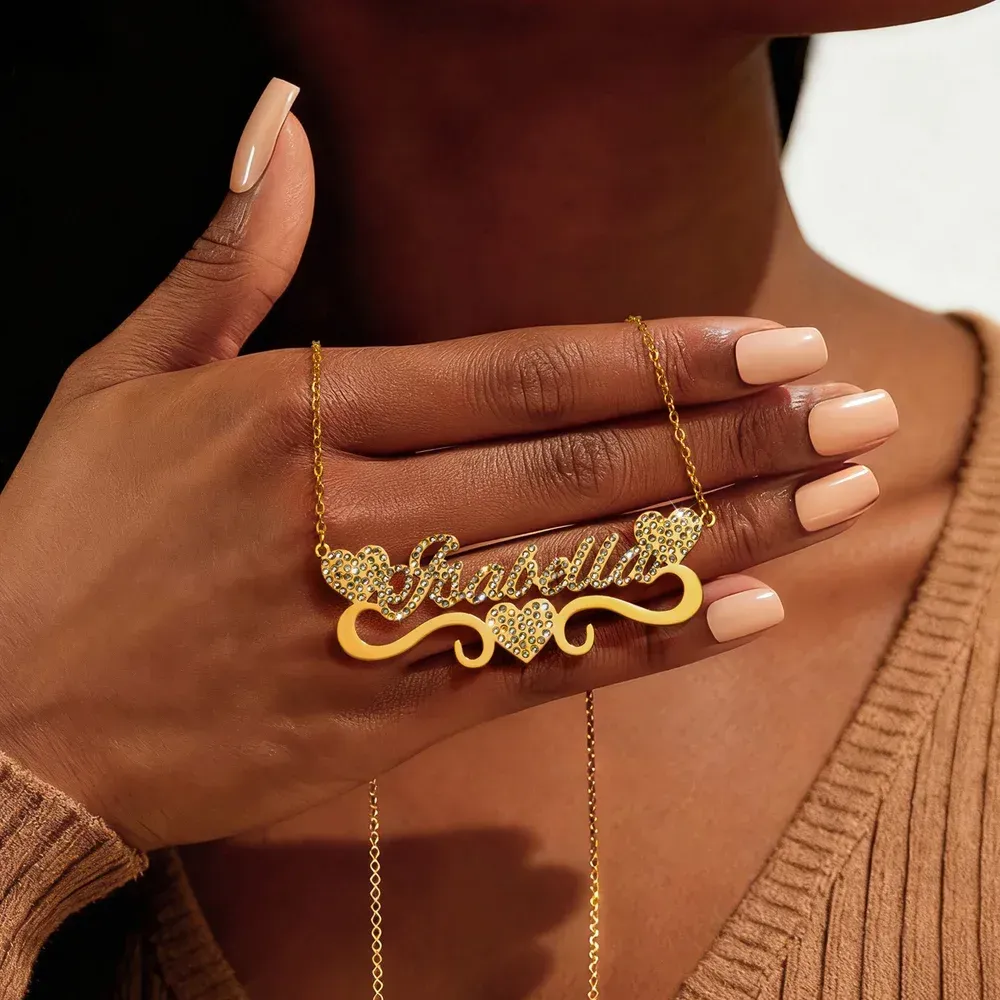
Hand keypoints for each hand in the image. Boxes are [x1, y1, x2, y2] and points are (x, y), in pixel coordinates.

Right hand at [0, 112, 893, 850]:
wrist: (10, 720)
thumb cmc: (65, 544)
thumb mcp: (122, 379)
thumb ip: (226, 257)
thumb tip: (277, 126)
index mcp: (304, 415)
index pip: (526, 371)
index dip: (663, 356)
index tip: (774, 342)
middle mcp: (359, 512)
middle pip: (591, 467)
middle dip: (737, 434)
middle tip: (857, 412)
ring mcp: (383, 621)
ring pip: (594, 568)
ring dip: (732, 530)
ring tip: (838, 495)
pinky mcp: (392, 714)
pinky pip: (550, 669)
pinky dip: (656, 641)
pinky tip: (752, 608)